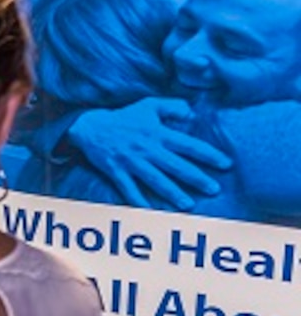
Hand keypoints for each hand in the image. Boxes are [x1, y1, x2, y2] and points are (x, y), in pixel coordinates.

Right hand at [68, 99, 230, 209]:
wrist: (90, 126)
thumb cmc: (124, 117)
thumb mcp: (149, 105)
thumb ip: (172, 106)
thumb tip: (192, 112)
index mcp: (158, 133)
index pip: (188, 145)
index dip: (208, 154)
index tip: (226, 164)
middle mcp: (147, 148)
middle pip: (175, 166)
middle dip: (196, 178)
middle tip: (213, 189)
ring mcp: (131, 162)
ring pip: (155, 179)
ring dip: (172, 192)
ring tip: (188, 204)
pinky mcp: (116, 171)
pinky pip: (128, 189)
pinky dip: (138, 200)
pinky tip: (150, 210)